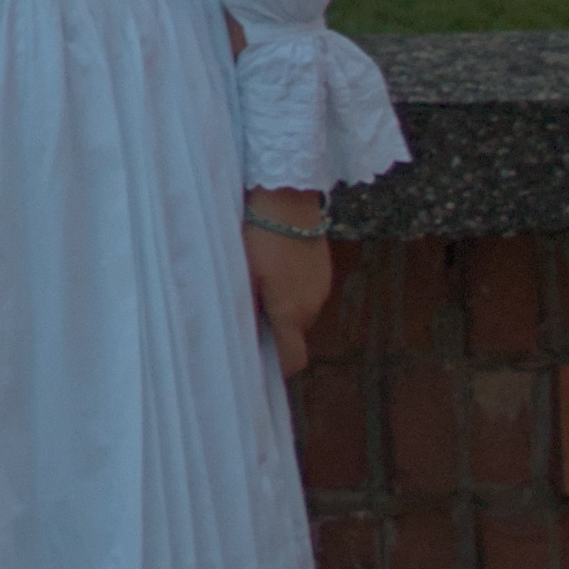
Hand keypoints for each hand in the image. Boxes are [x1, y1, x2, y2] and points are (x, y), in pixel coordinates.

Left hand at [245, 204, 333, 379]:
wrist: (287, 199)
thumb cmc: (259, 237)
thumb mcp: (243, 274)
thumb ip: (245, 308)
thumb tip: (243, 334)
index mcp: (289, 312)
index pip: (293, 359)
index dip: (280, 368)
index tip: (262, 364)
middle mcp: (311, 306)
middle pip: (295, 335)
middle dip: (276, 331)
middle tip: (252, 314)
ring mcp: (321, 288)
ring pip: (302, 312)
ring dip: (285, 309)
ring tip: (262, 286)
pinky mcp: (325, 271)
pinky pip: (309, 293)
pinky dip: (294, 291)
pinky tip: (277, 269)